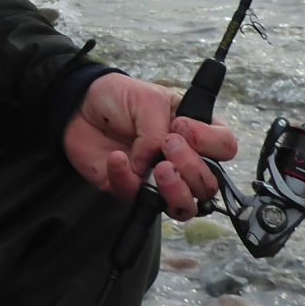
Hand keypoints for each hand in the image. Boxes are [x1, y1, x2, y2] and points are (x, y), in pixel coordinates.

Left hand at [62, 72, 238, 220]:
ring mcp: (159, 180)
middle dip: (192, 168)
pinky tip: (118, 159)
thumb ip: (159, 130)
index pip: (225, 147)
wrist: (80, 105)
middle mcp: (183, 161)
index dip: (210, 142)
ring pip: (184, 207)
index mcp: (196, 132)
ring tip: (159, 170)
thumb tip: (154, 163)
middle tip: (168, 145)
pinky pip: (137, 199)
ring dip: (176, 191)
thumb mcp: (148, 100)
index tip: (183, 128)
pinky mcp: (132, 190)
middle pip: (208, 184)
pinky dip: (127, 179)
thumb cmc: (120, 98)